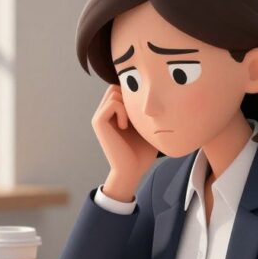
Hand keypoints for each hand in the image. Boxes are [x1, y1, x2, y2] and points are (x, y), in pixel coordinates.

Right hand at [92, 85, 158, 200]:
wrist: (131, 171)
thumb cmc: (142, 152)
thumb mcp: (147, 127)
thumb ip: (147, 111)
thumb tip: (159, 95)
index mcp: (113, 113)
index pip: (120, 88)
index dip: (132, 94)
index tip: (141, 113)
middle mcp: (103, 113)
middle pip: (115, 87)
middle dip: (128, 97)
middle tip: (136, 116)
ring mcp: (99, 117)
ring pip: (113, 92)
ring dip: (126, 104)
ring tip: (131, 122)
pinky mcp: (98, 122)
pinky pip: (112, 103)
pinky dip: (123, 112)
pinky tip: (125, 126)